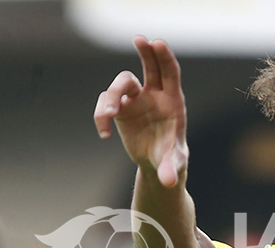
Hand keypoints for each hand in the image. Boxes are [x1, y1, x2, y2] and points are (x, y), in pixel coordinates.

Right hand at [93, 36, 187, 186]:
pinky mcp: (120, 110)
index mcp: (172, 101)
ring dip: (111, 96)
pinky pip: (105, 105)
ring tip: (108, 115)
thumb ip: (171, 170)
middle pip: (149, 67)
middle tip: (139, 39)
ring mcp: (135, 100)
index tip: (157, 43)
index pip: (170, 73)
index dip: (164, 57)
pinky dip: (101, 116)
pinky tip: (104, 134)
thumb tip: (169, 182)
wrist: (158, 165)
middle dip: (145, 52)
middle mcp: (153, 95)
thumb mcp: (173, 164)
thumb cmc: (172, 159)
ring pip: (120, 85)